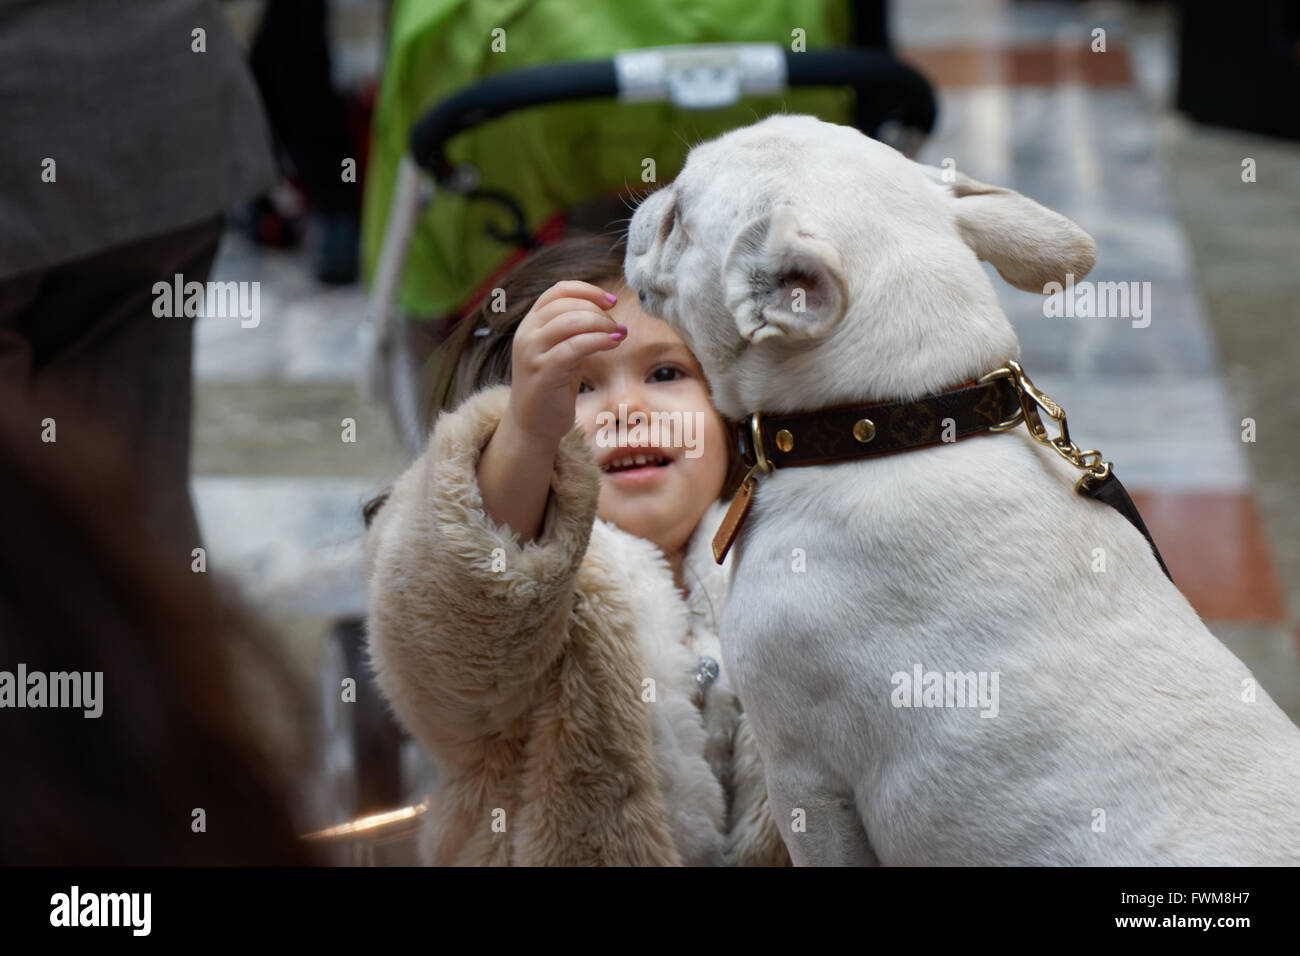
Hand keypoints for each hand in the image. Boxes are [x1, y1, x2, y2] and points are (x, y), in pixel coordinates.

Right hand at [503, 280, 624, 447]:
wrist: (532, 424)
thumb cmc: (552, 386)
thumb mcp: (562, 350)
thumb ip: (575, 330)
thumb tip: (606, 310)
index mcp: (531, 324)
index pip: (558, 291)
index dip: (588, 290)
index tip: (611, 301)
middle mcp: (527, 334)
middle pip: (566, 304)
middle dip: (598, 310)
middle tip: (617, 326)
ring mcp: (531, 353)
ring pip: (570, 322)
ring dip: (601, 324)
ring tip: (618, 335)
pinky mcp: (542, 373)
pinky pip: (574, 347)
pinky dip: (598, 341)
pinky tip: (613, 344)